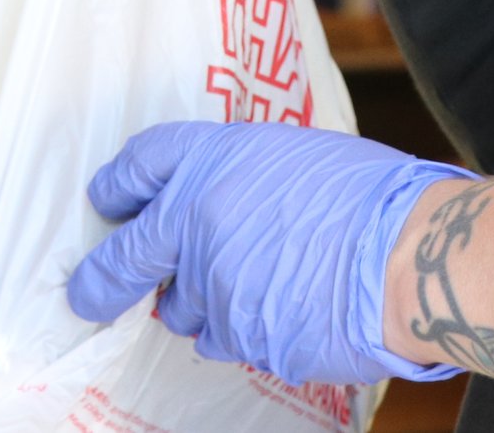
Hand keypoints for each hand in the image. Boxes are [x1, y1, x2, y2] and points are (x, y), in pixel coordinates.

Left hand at [66, 120, 475, 385]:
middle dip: (101, 279)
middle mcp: (199, 220)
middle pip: (126, 256)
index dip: (119, 183)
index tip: (108, 199)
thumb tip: (230, 198)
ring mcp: (214, 284)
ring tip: (247, 287)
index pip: (142, 163)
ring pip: (181, 308)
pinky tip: (281, 309)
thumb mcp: (298, 156)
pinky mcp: (239, 335)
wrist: (405, 256)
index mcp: (215, 160)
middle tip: (88, 293)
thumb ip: (246, 178)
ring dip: (198, 303)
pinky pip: (226, 337)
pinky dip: (243, 328)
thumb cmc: (371, 198)